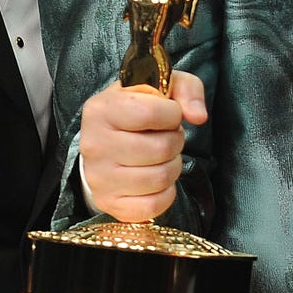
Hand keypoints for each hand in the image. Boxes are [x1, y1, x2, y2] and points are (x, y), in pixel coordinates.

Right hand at [79, 70, 206, 220]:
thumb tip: (198, 116)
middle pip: (161, 148)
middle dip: (175, 141)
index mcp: (102, 109)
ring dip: (172, 166)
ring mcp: (99, 177)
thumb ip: (186, 89)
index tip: (168, 114)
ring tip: (161, 157)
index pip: (151, 113)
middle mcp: (95, 144)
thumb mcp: (159, 87)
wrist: (104, 142)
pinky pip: (153, 205)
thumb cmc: (135, 110)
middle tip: (166, 137)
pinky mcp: (108, 202)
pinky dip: (165, 193)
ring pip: (160, 178)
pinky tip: (157, 178)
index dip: (172, 114)